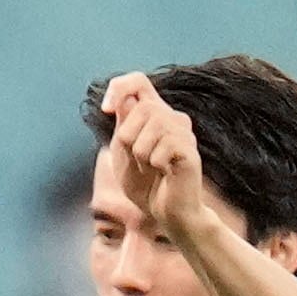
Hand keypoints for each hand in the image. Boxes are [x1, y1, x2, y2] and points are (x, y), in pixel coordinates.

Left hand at [97, 72, 217, 249]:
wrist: (167, 214)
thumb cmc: (145, 185)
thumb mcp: (123, 152)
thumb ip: (124, 125)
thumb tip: (128, 101)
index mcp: (154, 113)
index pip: (138, 81)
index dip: (118, 88)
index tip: (106, 110)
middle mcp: (172, 117)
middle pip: (140, 108)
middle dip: (128, 137)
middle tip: (138, 160)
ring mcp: (183, 132)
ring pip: (150, 129)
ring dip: (141, 155)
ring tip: (151, 168)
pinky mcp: (190, 150)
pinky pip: (162, 148)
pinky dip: (155, 165)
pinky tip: (164, 174)